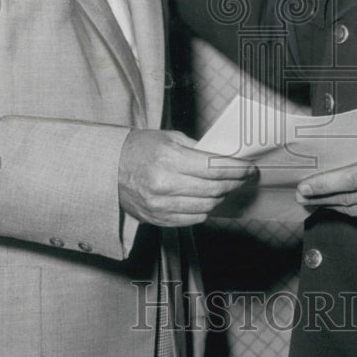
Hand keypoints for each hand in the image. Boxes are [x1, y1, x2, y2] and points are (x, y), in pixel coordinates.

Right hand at [119, 128, 256, 225]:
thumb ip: (197, 148)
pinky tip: (208, 200)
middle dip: (234, 183)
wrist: (108, 169)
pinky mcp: (158, 219)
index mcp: (169, 160)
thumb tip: (224, 158)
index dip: (236, 169)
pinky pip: (193, 219)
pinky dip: (205, 210)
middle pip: (214, 189)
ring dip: (221, 197)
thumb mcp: (168, 138)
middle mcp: (165, 184)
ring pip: (206, 206)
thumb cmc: (139, 149)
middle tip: (244, 178)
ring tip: (227, 188)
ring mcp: (161, 205)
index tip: (248, 168)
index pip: (214, 168)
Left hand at [296, 141, 356, 231]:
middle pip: (348, 197)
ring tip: (317, 201)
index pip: (350, 178)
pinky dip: (356, 212)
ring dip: (335, 206)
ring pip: (356, 210)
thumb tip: (343, 165)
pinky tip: (344, 207)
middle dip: (321, 197)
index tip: (305, 187)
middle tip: (302, 197)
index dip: (324, 184)